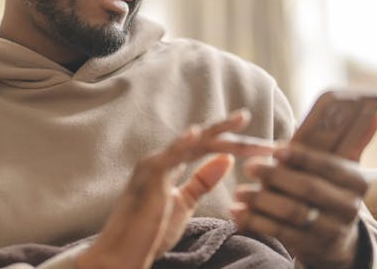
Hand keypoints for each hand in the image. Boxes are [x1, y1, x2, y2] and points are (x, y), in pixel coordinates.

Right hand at [76, 109, 273, 268]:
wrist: (121, 254)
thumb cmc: (148, 232)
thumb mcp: (183, 203)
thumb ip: (202, 182)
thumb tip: (225, 161)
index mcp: (170, 164)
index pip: (204, 146)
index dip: (229, 139)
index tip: (256, 138)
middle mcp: (161, 159)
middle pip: (202, 140)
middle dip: (230, 133)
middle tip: (252, 121)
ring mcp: (153, 166)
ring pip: (192, 144)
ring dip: (220, 136)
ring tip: (242, 123)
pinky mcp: (148, 179)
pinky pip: (167, 158)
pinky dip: (181, 144)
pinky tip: (196, 134)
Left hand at [232, 143, 369, 268]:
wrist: (339, 240)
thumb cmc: (333, 191)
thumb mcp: (345, 170)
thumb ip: (354, 140)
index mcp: (357, 182)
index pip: (328, 165)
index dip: (301, 157)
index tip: (275, 149)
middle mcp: (349, 207)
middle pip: (308, 189)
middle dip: (275, 176)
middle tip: (250, 166)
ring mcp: (332, 230)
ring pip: (293, 212)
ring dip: (262, 200)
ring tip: (240, 191)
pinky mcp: (312, 247)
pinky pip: (281, 234)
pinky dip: (256, 222)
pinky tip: (238, 212)